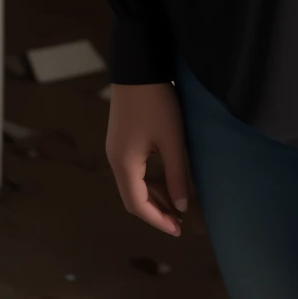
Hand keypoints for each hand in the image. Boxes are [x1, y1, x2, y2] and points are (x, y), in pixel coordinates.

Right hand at [105, 82, 193, 236]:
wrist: (139, 68)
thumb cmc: (157, 104)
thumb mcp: (172, 141)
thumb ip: (176, 176)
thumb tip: (182, 206)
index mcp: (125, 164)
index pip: (138, 206)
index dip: (158, 221)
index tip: (179, 230)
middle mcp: (115, 160)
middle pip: (132, 198)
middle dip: (155, 212)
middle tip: (179, 221)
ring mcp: (116, 149)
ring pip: (132, 184)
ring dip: (152, 196)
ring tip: (177, 203)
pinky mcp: (121, 139)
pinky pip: (132, 170)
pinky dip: (148, 181)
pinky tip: (166, 180)